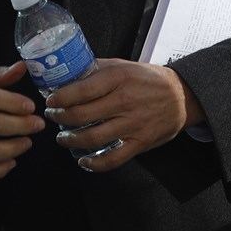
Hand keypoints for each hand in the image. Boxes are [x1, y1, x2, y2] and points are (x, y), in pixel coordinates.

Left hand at [45, 59, 204, 172]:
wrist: (180, 96)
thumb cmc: (147, 79)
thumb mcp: (123, 66)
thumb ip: (97, 69)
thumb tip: (67, 74)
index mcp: (118, 78)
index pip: (81, 90)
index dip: (60, 98)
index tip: (50, 101)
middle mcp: (124, 101)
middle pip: (82, 115)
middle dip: (60, 118)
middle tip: (52, 117)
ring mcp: (132, 124)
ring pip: (93, 137)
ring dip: (71, 140)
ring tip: (62, 137)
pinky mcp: (139, 142)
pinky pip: (113, 159)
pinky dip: (94, 164)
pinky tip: (83, 161)